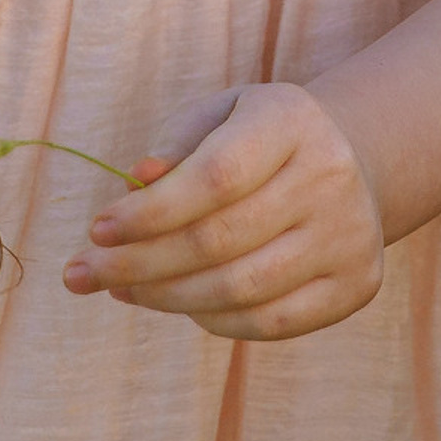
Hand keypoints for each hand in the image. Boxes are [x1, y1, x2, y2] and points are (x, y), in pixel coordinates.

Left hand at [63, 85, 385, 340]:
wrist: (350, 162)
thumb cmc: (259, 139)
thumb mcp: (219, 117)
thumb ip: (176, 144)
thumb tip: (134, 181)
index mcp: (292, 120)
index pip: (216, 176)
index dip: (151, 212)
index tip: (97, 230)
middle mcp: (330, 175)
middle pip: (220, 240)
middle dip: (140, 263)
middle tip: (85, 273)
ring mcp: (349, 234)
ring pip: (240, 289)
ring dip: (165, 297)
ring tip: (121, 288)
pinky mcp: (355, 285)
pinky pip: (268, 322)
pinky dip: (211, 320)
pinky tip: (176, 303)